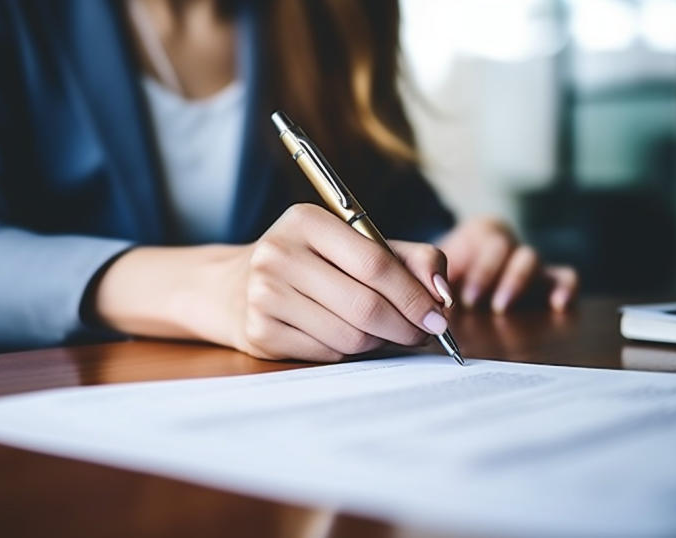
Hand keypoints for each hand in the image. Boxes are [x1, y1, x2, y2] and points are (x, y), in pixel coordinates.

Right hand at [229, 204, 453, 361]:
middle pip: (365, 307)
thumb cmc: (311, 263)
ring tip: (378, 331)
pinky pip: (328, 354)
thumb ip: (410, 258)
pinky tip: (341, 335)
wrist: (232, 287)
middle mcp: (279, 254)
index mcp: (306, 221)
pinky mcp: (259, 333)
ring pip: (349, 336)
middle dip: (404, 327)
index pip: (375, 264)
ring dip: (377, 341)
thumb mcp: (357, 244)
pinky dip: (347, 351)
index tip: (438, 316)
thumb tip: (443, 295)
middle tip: (420, 333)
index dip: (414, 296)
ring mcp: (264, 295)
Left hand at [437, 217, 577, 312]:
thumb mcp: (437, 270)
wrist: (456, 280)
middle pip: (507, 247)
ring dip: (515, 283)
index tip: (465, 297)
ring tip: (499, 307)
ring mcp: (529, 260)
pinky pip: (564, 276)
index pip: (486, 238)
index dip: (478, 268)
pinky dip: (565, 287)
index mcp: (481, 232)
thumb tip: (430, 302)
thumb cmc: (446, 276)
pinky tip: (558, 304)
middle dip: (489, 275)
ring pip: (532, 259)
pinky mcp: (547, 278)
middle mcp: (508, 243)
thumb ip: (434, 279)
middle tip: (473, 302)